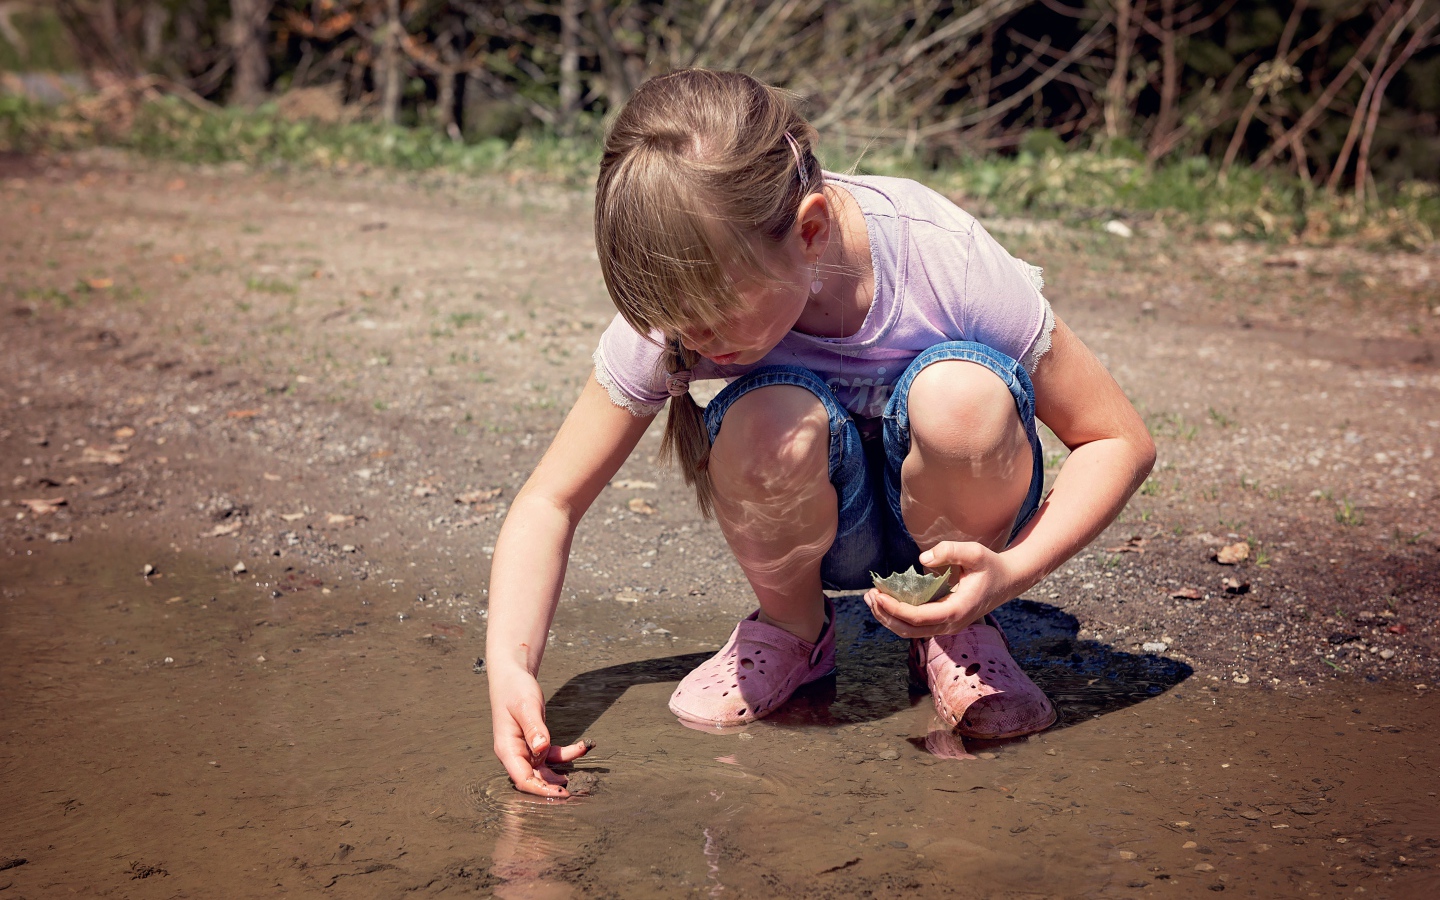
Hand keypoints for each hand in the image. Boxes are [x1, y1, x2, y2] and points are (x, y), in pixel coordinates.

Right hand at [489, 666, 592, 797]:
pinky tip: (582, 747)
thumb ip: (534, 728)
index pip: (522, 778)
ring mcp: (524, 749)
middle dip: (552, 787)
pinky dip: (566, 754)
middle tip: (575, 792)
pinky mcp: (534, 743)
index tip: (561, 792)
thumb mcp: (526, 706)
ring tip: (581, 774)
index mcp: (507, 748)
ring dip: (561, 772)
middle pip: (533, 779)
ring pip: (544, 769)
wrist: (512, 677)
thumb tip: (541, 748)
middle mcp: (514, 753)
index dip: (541, 789)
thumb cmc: (515, 689)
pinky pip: (551, 755)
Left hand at [863, 541, 1019, 637]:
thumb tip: (922, 560)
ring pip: (910, 632)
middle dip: (885, 615)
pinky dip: (898, 617)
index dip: (894, 609)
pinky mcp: (944, 622)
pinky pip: (916, 626)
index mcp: (957, 611)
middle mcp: (951, 624)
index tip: (877, 594)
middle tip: (868, 595)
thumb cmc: (991, 565)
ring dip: (888, 618)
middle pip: (909, 630)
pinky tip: (886, 601)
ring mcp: (948, 626)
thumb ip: (950, 551)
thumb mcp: (975, 552)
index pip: (918, 618)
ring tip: (871, 598)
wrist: (1008, 581)